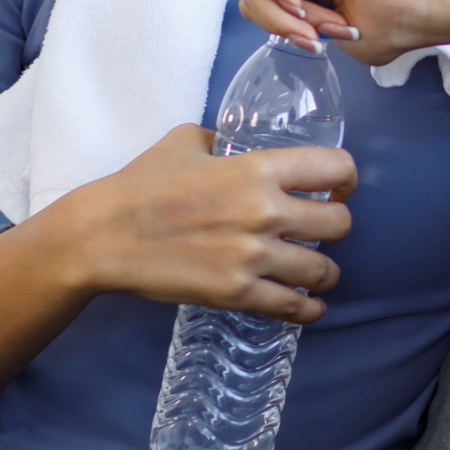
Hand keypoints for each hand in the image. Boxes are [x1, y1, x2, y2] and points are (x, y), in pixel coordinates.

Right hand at [64, 124, 356, 323]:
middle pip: (339, 223)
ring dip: (324, 270)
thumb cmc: (142, 183)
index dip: (345, 178)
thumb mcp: (186, 142)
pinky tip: (308, 305)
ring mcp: (253, 256)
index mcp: (258, 168)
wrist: (104, 235)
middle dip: (336, 225)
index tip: (339, 187)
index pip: (336, 167)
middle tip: (323, 228)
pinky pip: (293, 306)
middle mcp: (265, 211)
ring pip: (323, 269)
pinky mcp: (237, 293)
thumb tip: (237, 143)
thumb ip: (223, 141)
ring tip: (316, 270)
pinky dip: (307, 308)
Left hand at [234, 0, 449, 64]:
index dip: (273, 24)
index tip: (310, 43)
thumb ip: (281, 11)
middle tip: (309, 36)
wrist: (416, 7)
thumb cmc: (383, 21)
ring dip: (275, 7)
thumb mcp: (316, 25)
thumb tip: (249, 3)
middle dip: (272, 18)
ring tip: (313, 21)